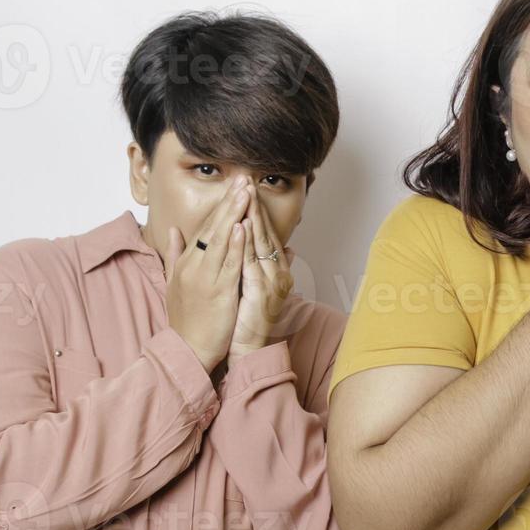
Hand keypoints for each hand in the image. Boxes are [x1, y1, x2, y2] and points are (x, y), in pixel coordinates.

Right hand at [164, 175, 249, 372]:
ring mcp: (204, 277)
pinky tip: (241, 227)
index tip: (232, 187)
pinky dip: (234, 245)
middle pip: (212, 227)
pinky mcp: (217, 292)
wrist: (187, 350)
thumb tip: (174, 232)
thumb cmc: (186, 320)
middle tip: (242, 179)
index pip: (204, 228)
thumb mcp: (174, 283)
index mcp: (186, 263)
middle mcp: (193, 266)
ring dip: (233, 214)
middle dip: (228, 202)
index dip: (219, 207)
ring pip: (220, 240)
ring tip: (245, 192)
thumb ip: (174, 255)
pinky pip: (228, 264)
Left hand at [230, 184, 294, 361]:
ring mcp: (271, 282)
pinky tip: (242, 225)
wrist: (247, 348)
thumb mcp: (258, 286)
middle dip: (254, 206)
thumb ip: (267, 265)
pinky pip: (252, 262)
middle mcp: (277, 272)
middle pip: (265, 232)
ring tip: (244, 195)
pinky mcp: (261, 292)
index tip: (245, 189)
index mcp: (274, 269)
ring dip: (252, 217)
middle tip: (246, 181)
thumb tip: (287, 248)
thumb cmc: (248, 319)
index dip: (255, 210)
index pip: (264, 233)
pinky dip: (247, 243)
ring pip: (260, 243)